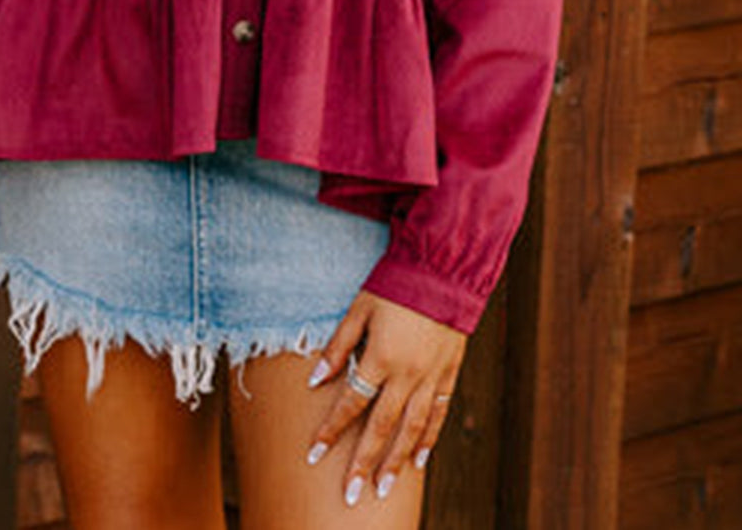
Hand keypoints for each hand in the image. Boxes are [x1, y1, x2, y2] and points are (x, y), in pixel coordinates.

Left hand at [305, 290, 465, 506]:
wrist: (444, 267)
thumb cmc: (395, 283)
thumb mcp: (359, 308)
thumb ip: (338, 346)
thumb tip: (315, 379)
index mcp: (381, 357)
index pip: (351, 403)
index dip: (331, 430)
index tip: (314, 455)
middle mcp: (407, 374)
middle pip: (382, 427)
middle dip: (364, 463)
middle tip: (351, 496)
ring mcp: (431, 376)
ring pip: (413, 428)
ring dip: (396, 460)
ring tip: (383, 487)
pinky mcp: (449, 371)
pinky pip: (439, 412)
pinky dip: (429, 438)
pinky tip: (419, 458)